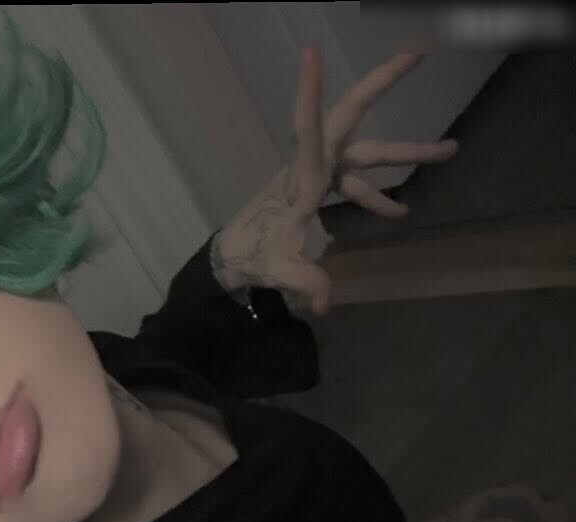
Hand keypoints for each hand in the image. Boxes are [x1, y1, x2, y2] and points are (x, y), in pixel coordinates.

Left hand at [217, 48, 459, 317]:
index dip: (309, 91)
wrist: (235, 256)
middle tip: (418, 53)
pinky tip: (401, 212)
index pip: (307, 127)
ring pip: (369, 154)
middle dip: (383, 84)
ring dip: (407, 153)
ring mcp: (319, 172)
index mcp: (302, 175)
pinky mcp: (321, 186)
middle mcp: (313, 163)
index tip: (310, 52)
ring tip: (451, 150)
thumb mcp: (279, 270)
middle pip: (352, 117)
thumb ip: (307, 282)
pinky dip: (378, 197)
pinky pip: (357, 184)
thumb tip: (325, 304)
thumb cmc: (253, 256)